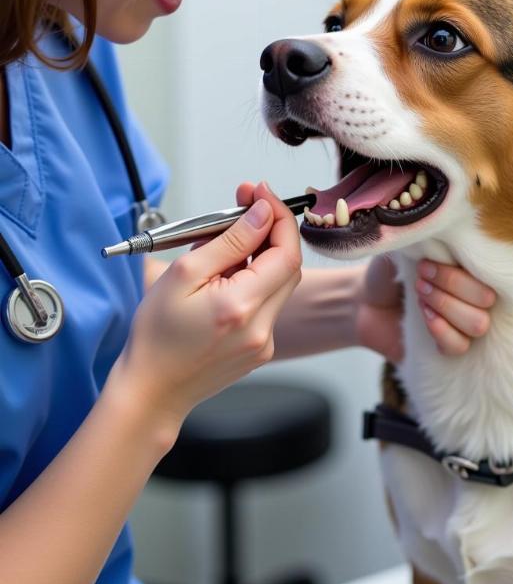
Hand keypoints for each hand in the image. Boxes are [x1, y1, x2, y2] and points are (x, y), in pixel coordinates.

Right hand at [112, 181, 301, 434]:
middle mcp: (263, 327)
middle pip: (289, 265)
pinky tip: (227, 277)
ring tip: (225, 245)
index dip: (279, 217)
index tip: (261, 193)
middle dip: (272, 230)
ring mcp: (265, 341)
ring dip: (263, 255)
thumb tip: (262, 213)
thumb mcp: (184, 274)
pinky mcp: (261, 348)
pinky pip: (269, 303)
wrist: (152, 390)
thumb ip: (229, 241)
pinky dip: (256, 281)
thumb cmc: (156, 335)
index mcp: (242, 307)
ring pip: (280, 283)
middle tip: (246, 205)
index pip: (286, 251)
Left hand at [356, 255, 495, 360]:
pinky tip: (425, 317)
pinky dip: (443, 332)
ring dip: (447, 307)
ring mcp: (461, 326)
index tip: (425, 264)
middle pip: (486, 300)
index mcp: (467, 271)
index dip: (459, 272)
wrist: (362, 303)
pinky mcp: (445, 348)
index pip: (487, 275)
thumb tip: (440, 228)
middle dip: (452, 286)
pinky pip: (459, 347)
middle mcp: (471, 299)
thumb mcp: (405, 250)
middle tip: (421, 280)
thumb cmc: (387, 272)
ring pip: (478, 324)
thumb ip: (425, 241)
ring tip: (419, 295)